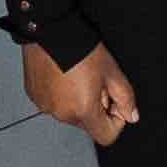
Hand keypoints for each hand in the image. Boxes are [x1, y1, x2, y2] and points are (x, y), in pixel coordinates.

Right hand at [23, 38, 139, 142]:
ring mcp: (45, 106)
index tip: (113, 101)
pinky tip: (63, 74)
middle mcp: (61, 114)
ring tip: (78, 75)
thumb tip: (131, 116)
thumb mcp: (112, 72)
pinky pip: (53, 103)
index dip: (116, 121)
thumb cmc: (81, 49)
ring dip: (77, 101)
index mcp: (82, 111)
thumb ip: (125, 98)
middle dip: (96, 107)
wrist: (50, 30)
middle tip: (95, 81)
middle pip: (87, 123)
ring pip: (69, 113)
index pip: (106, 136)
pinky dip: (61, 94)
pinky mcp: (34, 96)